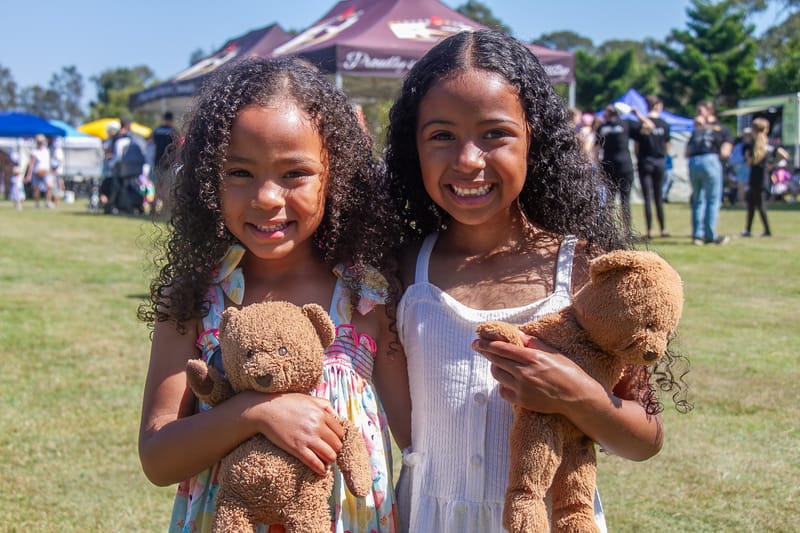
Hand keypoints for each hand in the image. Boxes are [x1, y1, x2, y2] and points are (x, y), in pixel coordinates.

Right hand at [242, 392, 344, 474]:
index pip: (340, 431)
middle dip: (335, 449)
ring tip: (326, 461)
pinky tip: (322, 472)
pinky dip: (321, 469)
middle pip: (337, 444)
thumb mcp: (308, 398)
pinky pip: (315, 463)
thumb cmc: (286, 403)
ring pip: (330, 455)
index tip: (333, 441)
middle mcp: (317, 425)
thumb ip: (324, 404)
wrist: (265, 409)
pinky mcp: (296, 448)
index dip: (338, 438)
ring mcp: (307, 438)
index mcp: (321, 413)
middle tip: (330, 452)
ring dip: (330, 460)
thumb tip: (336, 415)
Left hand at [472, 334, 601, 414]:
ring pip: (497, 375)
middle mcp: (524, 372)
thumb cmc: (568, 372)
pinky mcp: (522, 401)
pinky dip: (503, 385)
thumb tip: (518, 334)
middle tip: (478, 347)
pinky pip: (503, 392)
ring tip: (498, 364)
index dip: (487, 344)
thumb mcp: (552, 353)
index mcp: (532, 358)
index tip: (477, 340)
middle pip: (496, 360)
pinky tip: (508, 381)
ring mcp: (522, 388)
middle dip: (485, 352)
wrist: (577, 397)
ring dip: (495, 368)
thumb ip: (533, 343)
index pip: (502, 348)